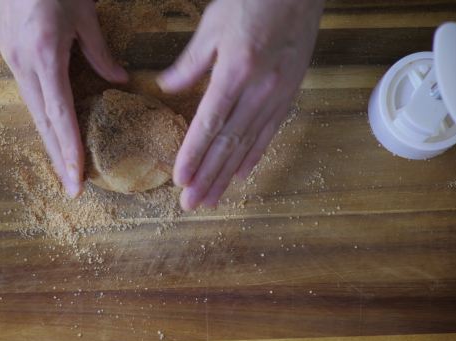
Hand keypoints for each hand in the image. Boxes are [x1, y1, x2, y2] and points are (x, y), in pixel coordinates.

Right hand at [0, 0, 127, 196]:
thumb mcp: (83, 15)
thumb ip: (100, 52)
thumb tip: (119, 80)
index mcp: (44, 55)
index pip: (59, 114)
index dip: (69, 148)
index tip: (78, 176)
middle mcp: (23, 63)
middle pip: (42, 122)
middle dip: (58, 156)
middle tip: (71, 188)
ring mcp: (12, 59)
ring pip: (33, 111)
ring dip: (48, 141)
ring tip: (64, 168)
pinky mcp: (10, 53)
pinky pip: (29, 95)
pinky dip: (42, 118)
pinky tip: (52, 132)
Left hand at [158, 0, 322, 210]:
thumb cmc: (252, 0)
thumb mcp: (213, 25)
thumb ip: (190, 62)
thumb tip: (166, 86)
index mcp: (236, 72)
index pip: (210, 124)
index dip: (194, 154)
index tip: (181, 180)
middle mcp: (259, 90)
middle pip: (229, 143)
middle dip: (208, 177)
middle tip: (192, 204)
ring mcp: (278, 95)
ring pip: (249, 144)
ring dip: (228, 175)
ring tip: (213, 199)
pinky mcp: (290, 94)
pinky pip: (270, 132)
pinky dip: (254, 155)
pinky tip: (242, 174)